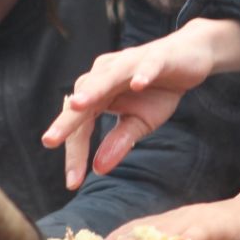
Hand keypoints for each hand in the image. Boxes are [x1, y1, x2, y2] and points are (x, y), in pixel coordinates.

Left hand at [42, 18, 239, 187]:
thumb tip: (99, 169)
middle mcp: (107, 74)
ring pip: (108, 76)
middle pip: (83, 98)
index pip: (81, 125)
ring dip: (93, 90)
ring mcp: (130, 63)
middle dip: (67, 121)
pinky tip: (138, 84)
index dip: (75, 152)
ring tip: (78, 105)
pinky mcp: (156, 57)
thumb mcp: (139, 122)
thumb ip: (118, 142)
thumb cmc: (158, 90)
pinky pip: (147, 65)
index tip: (72, 182)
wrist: (189, 57)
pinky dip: (142, 74)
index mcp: (98, 92)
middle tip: (50, 141)